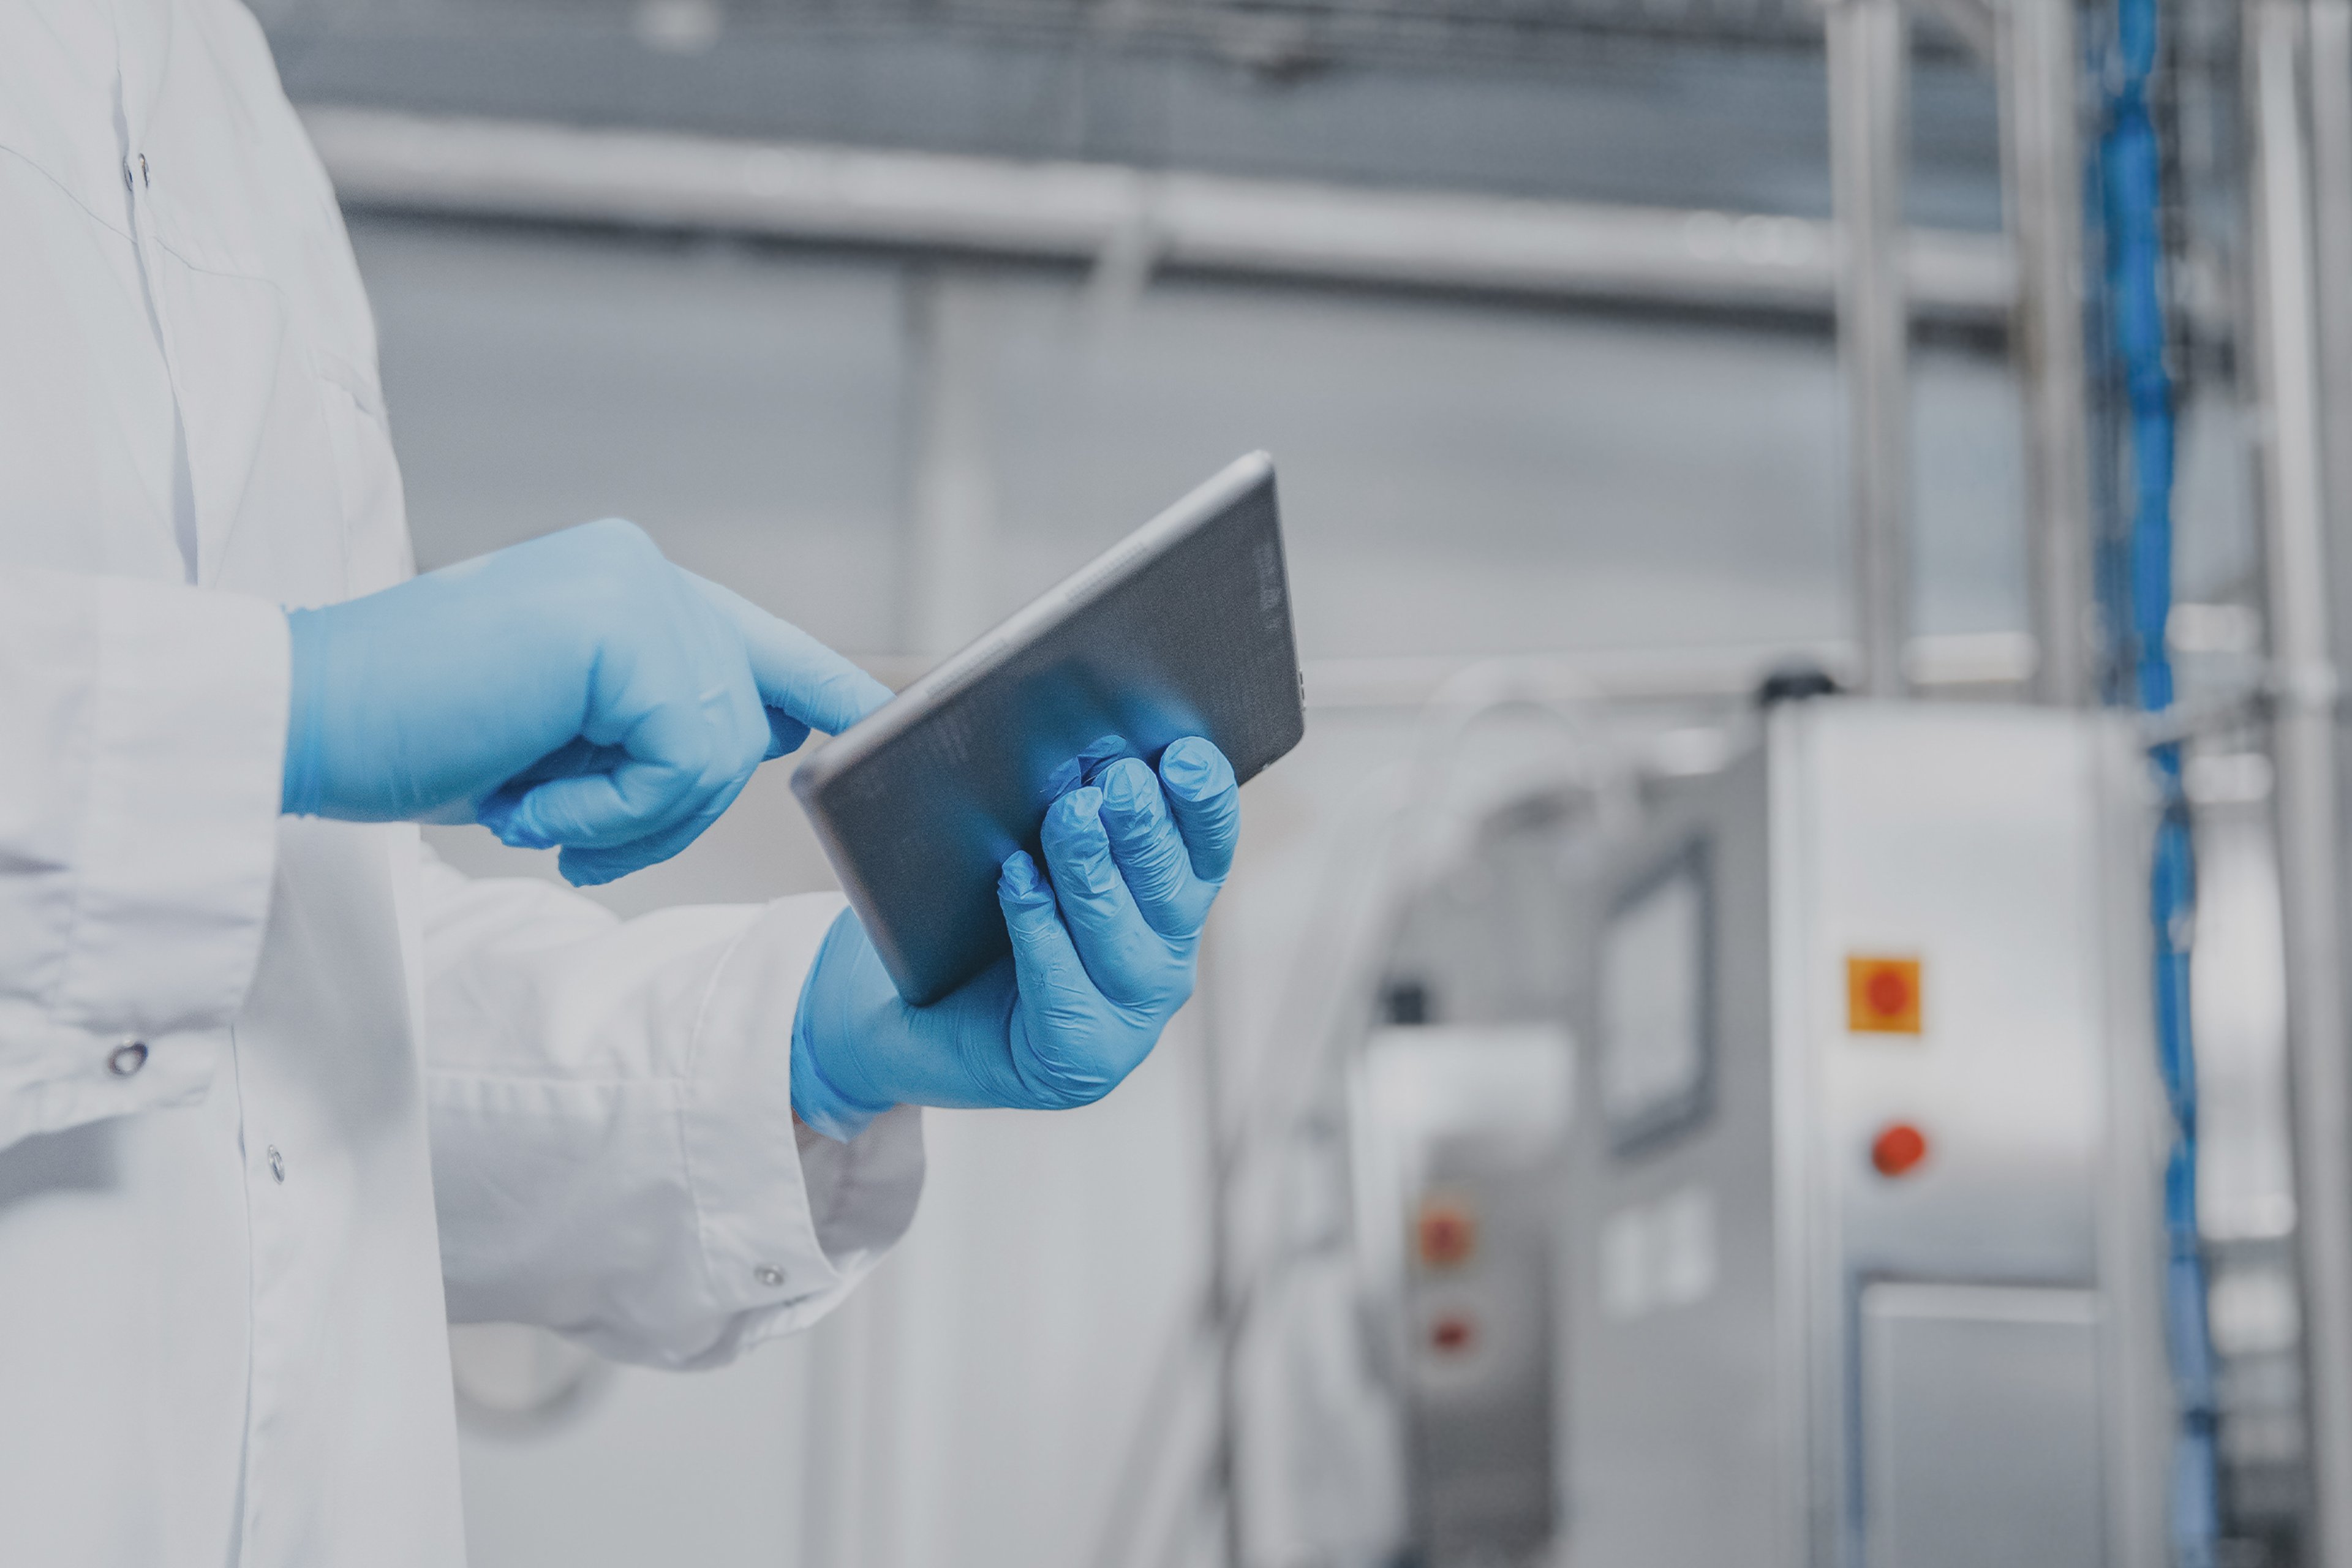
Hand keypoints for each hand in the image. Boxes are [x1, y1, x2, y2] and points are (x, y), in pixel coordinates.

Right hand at [281, 519, 891, 883]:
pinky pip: (680, 760)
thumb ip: (659, 722)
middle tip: (569, 834)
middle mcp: (641, 569)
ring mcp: (634, 588)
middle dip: (669, 808)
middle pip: (742, 721)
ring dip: (630, 818)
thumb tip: (778, 735)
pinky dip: (610, 813)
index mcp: (628, 585)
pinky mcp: (620, 628)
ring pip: (719, 748)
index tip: (874, 723)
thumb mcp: (564, 735)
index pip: (759, 643)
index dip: (824, 690)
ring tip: (533, 812)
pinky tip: (528, 807)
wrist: (302, 721)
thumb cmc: (412, 734)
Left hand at [790, 737, 1241, 1135]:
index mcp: (1163, 900)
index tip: (1183, 753)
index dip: (1204, 801)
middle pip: (1174, 891)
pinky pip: (1067, 992)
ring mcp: (1127, 1020)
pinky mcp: (1079, 1061)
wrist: (892, 1011)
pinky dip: (1042, 932)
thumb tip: (967, 678)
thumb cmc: (955, 916)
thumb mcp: (1001, 832)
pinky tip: (1017, 882)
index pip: (1207, 846)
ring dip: (1096, 874)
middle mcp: (1160, 960)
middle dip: (1148, 831)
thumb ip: (1012, 772)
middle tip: (1116, 780)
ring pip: (1125, 941)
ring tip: (1069, 818)